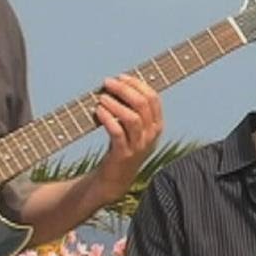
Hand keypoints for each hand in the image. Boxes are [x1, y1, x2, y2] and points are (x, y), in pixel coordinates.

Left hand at [92, 74, 162, 196]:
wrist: (116, 178)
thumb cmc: (122, 146)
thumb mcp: (134, 129)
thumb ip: (131, 109)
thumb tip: (118, 83)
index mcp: (157, 125)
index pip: (153, 98)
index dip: (137, 84)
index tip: (121, 77)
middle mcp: (151, 134)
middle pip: (143, 104)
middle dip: (124, 89)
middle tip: (108, 83)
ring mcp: (139, 145)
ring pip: (132, 118)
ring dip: (115, 104)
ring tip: (101, 98)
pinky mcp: (124, 154)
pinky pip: (117, 132)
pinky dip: (107, 118)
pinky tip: (98, 111)